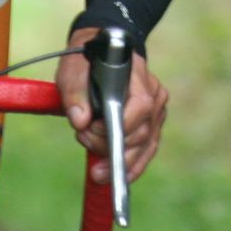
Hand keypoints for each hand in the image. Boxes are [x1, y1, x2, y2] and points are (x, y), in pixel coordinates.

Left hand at [56, 27, 168, 183]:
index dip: (119, 127)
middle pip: (141, 132)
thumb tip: (80, 121)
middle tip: (82, 140)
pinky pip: (148, 149)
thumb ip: (75, 93)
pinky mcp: (153, 124)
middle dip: (111, 146)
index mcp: (138, 76)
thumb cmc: (86, 61)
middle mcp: (154, 94)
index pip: (141, 107)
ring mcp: (157, 110)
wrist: (100, 52)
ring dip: (121, 162)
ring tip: (97, 172)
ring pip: (146, 145)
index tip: (90, 130)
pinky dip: (134, 166)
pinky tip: (119, 178)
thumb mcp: (73, 71)